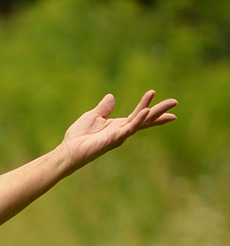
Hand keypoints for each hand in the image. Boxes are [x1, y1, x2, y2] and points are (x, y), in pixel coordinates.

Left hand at [61, 90, 177, 169]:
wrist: (69, 149)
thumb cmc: (79, 136)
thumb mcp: (93, 116)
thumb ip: (104, 108)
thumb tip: (111, 97)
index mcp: (118, 125)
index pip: (139, 116)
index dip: (150, 108)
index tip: (161, 99)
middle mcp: (122, 131)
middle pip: (145, 119)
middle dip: (160, 111)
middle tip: (175, 102)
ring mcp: (120, 135)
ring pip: (141, 122)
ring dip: (154, 113)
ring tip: (167, 104)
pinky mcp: (114, 138)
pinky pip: (129, 128)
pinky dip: (138, 120)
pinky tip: (146, 112)